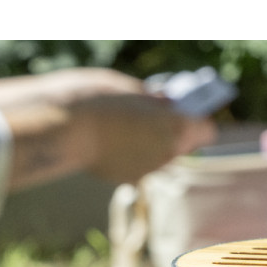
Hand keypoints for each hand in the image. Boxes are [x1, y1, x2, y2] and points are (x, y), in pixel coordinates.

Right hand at [79, 92, 215, 184]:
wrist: (61, 128)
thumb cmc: (96, 98)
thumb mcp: (129, 88)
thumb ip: (152, 100)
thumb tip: (165, 103)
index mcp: (176, 127)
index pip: (205, 130)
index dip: (196, 119)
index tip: (184, 109)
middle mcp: (167, 153)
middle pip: (182, 144)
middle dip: (172, 131)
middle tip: (155, 114)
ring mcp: (147, 169)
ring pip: (159, 155)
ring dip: (151, 143)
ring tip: (128, 124)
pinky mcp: (125, 177)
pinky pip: (137, 163)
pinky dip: (130, 153)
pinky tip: (111, 139)